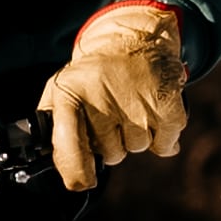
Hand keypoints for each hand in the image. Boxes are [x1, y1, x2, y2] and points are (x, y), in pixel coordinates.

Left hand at [38, 0, 185, 191]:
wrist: (134, 38)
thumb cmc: (95, 73)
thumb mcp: (62, 89)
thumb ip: (54, 127)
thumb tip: (64, 170)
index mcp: (70, 93)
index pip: (68, 144)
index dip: (75, 171)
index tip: (83, 182)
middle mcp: (102, 97)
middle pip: (109, 153)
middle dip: (111, 143)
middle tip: (112, 116)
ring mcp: (136, 101)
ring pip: (136, 148)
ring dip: (134, 137)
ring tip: (130, 107)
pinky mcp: (166, 103)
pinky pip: (163, 144)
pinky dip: (161, 137)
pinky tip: (152, 113)